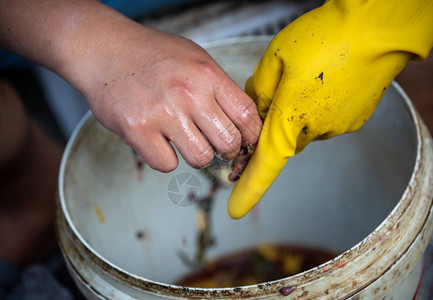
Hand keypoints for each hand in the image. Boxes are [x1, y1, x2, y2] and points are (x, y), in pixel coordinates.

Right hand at [0, 0, 261, 171]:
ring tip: (182, 138)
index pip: (247, 115)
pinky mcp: (137, 131)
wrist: (104, 50)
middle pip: (228, 143)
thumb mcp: (195, 59)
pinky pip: (167, 164)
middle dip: (225, 150)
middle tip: (213, 143)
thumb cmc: (151, 55)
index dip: (252, 135)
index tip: (247, 141)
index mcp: (207, 75)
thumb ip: (219, 88)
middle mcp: (189, 94)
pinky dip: (165, 158)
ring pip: (201, 159)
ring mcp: (163, 113)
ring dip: (195, 154)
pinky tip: (158, 141)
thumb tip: (243, 120)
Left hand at [227, 0, 432, 218]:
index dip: (249, 188)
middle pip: (283, 139)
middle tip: (279, 90)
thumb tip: (254, 113)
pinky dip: (318, 106)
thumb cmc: (325, 37)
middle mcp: (316, 129)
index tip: (234, 209)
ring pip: (305, 128)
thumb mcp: (276, 58)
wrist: (379, 28)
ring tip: (307, 77)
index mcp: (291, 117)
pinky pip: (325, 119)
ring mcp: (338, 125)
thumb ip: (259, 91)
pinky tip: (325, 81)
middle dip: (274, 123)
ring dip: (298, 112)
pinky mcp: (354, 119)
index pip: (265, 163)